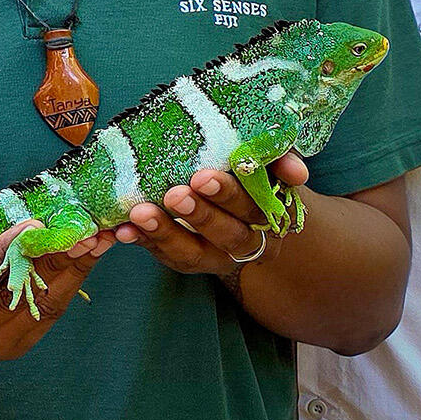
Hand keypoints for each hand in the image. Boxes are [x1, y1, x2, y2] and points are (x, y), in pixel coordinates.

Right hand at [0, 194, 113, 366]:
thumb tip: (16, 204)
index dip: (2, 255)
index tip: (32, 224)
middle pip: (10, 300)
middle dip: (49, 261)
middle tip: (80, 230)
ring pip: (35, 311)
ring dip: (69, 273)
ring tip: (93, 241)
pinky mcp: (7, 350)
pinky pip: (43, 318)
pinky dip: (66, 287)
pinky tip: (81, 261)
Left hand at [114, 152, 310, 276]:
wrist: (245, 206)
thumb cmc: (254, 171)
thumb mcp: (270, 162)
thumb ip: (279, 159)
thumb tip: (297, 172)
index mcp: (271, 216)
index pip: (254, 208)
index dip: (229, 195)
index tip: (202, 176)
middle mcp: (246, 243)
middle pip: (226, 235)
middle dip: (198, 215)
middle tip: (173, 194)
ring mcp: (215, 257)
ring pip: (193, 254)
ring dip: (165, 233)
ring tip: (139, 213)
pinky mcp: (186, 260)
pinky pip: (165, 257)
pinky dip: (143, 242)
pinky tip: (122, 229)